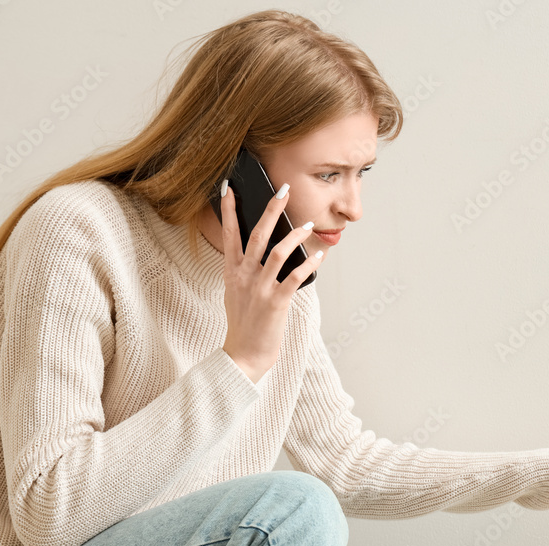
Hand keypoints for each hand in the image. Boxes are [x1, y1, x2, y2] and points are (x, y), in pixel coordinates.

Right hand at [219, 181, 323, 383]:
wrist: (244, 355)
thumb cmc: (243, 324)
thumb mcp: (235, 292)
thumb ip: (242, 271)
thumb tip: (256, 254)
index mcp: (232, 272)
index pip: (229, 234)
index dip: (230, 210)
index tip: (230, 188)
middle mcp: (244, 276)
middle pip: (257, 235)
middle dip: (271, 210)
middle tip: (283, 190)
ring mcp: (260, 288)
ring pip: (278, 252)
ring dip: (295, 236)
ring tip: (308, 225)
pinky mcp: (276, 302)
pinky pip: (295, 277)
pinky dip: (309, 264)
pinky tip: (319, 257)